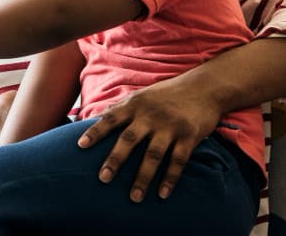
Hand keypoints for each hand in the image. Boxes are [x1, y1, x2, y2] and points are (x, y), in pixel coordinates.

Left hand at [76, 75, 221, 202]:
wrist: (204, 87)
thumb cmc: (167, 93)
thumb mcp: (142, 95)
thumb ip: (121, 108)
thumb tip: (96, 119)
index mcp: (136, 104)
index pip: (111, 118)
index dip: (95, 132)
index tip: (80, 146)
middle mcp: (151, 115)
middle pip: (130, 139)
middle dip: (116, 159)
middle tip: (103, 179)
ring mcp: (170, 126)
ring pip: (153, 154)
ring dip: (143, 177)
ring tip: (134, 197)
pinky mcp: (189, 135)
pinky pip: (178, 160)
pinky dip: (170, 178)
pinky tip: (162, 194)